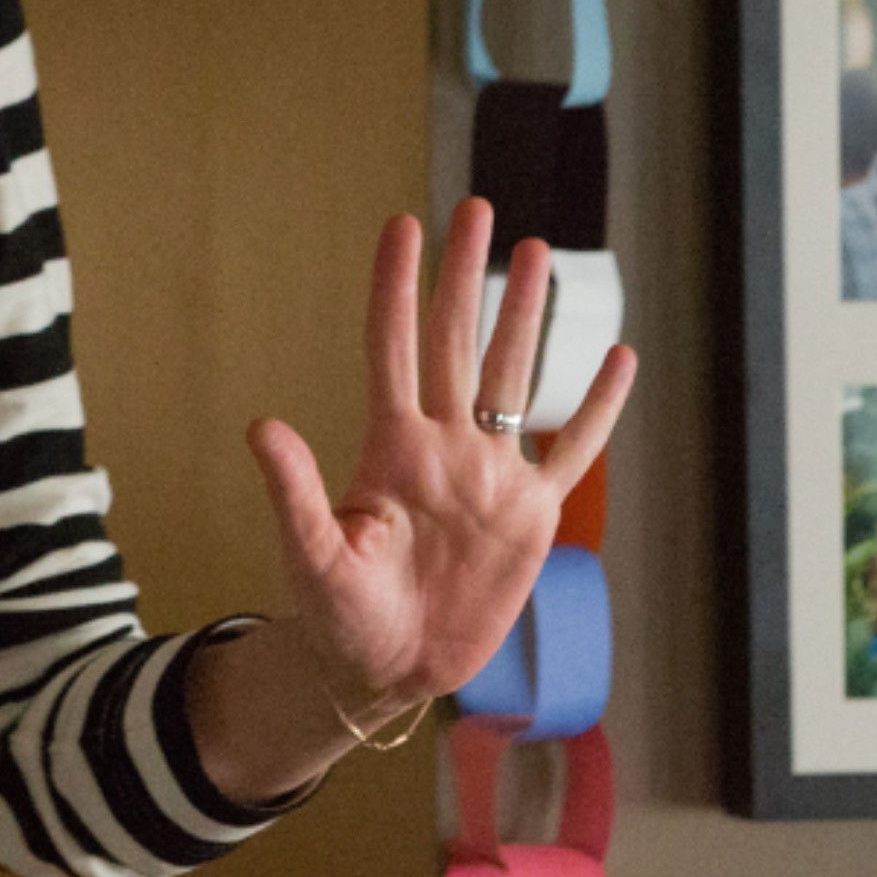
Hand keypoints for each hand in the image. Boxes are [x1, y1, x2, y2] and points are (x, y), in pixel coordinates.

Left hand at [244, 199, 634, 714]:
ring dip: (527, 318)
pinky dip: (595, 408)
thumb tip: (261, 426)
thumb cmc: (338, 614)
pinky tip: (615, 358)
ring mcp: (490, 476)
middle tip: (477, 208)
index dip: (397, 286)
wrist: (388, 668)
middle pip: (459, 342)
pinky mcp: (530, 517)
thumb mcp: (312, 555)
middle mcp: (443, 445)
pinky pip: (571, 450)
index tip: (403, 223)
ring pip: (515, 377)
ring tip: (539, 253)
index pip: (394, 346)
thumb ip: (293, 492)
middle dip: (466, 275)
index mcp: (390, 446)